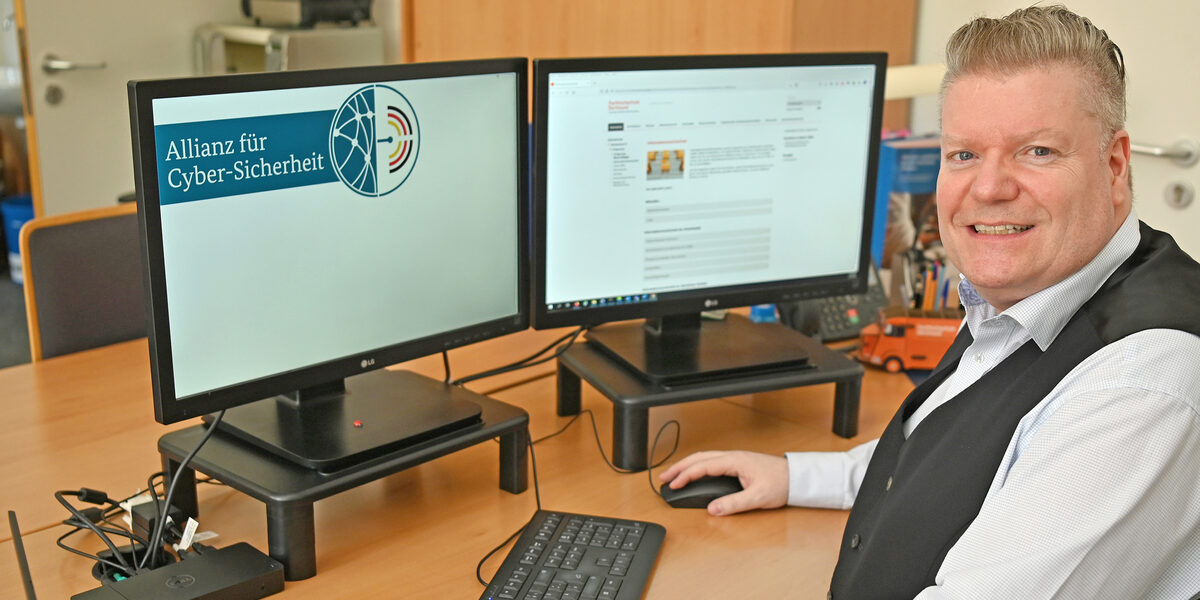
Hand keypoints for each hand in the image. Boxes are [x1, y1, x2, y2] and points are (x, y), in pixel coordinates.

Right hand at [658, 450, 788, 515]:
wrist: (796, 477)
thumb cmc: (781, 483)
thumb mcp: (757, 497)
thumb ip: (734, 503)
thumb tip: (713, 509)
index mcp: (734, 461)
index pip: (703, 466)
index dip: (685, 475)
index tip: (672, 485)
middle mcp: (732, 456)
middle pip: (698, 458)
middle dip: (679, 467)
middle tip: (662, 478)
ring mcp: (734, 459)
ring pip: (703, 458)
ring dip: (686, 465)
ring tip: (672, 476)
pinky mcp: (737, 463)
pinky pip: (711, 461)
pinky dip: (697, 466)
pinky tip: (693, 473)